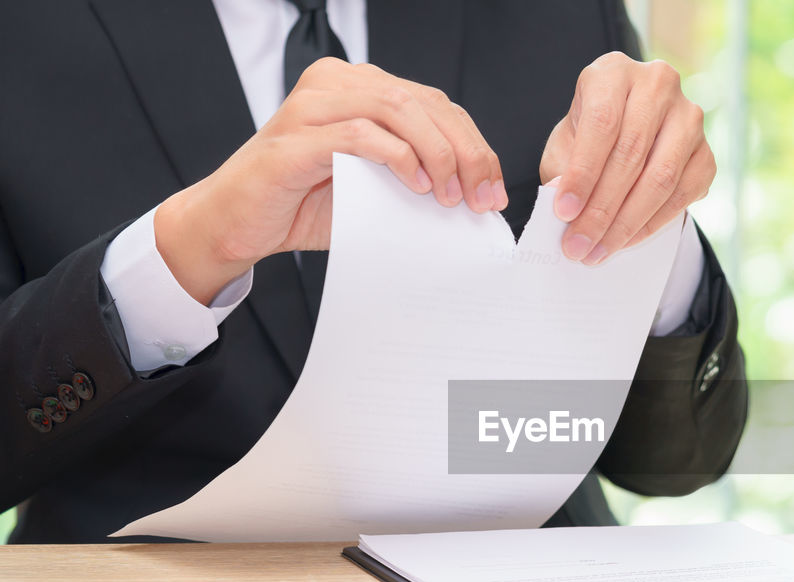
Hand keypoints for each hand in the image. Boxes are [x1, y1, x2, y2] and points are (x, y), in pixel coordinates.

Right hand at [154, 58, 506, 304]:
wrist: (238, 224)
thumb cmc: (303, 205)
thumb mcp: (374, 187)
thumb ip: (414, 174)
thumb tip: (475, 193)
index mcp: (358, 87)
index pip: (434, 104)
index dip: (473, 144)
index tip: (493, 190)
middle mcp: (336, 83)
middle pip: (424, 103)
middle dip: (465, 153)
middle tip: (481, 198)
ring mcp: (313, 105)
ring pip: (398, 109)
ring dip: (437, 154)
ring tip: (450, 196)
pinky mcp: (296, 137)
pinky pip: (360, 134)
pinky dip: (398, 157)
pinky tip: (417, 184)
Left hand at [540, 52, 713, 264]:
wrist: (628, 134)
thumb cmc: (590, 137)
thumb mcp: (565, 144)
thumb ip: (563, 170)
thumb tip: (567, 210)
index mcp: (615, 72)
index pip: (603, 124)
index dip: (583, 173)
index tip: (563, 212)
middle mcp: (658, 85)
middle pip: (632, 154)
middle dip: (601, 209)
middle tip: (578, 245)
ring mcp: (689, 118)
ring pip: (661, 178)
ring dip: (626, 223)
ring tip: (598, 250)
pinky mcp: (706, 153)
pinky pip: (682, 195)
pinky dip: (651, 224)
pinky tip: (626, 240)